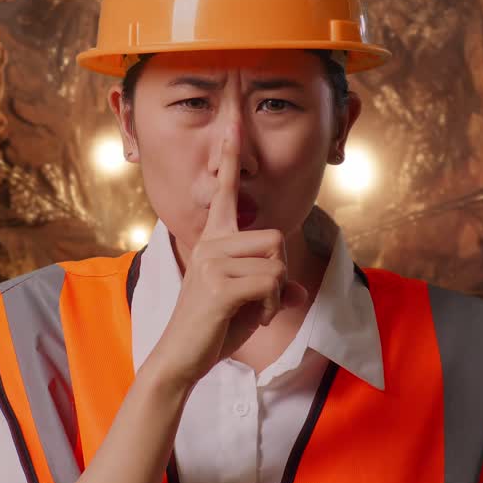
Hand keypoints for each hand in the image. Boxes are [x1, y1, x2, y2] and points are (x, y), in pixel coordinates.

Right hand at [143, 124, 306, 390]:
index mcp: (214, 239)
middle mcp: (211, 242)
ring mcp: (212, 260)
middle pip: (276, 237)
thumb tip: (299, 290)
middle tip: (262, 300)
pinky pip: (272, 282)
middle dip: (281, 272)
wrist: (182, 358)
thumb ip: (276, 289)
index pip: (225, 191)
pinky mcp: (219, 283)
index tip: (233, 124)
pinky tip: (256, 317)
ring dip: (277, 292)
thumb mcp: (253, 304)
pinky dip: (274, 305)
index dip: (229, 158)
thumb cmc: (214, 329)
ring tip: (255, 309)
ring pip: (277, 261)